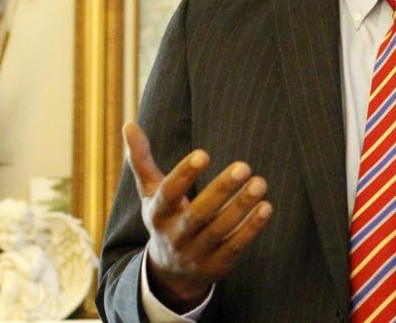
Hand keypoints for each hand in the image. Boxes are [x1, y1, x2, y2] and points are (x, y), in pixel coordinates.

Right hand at [123, 122, 272, 310]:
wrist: (171, 272)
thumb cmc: (166, 218)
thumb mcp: (151, 193)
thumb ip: (142, 160)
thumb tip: (129, 123)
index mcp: (157, 214)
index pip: (168, 194)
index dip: (184, 175)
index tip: (203, 153)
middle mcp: (175, 235)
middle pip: (197, 214)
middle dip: (221, 190)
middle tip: (244, 166)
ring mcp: (196, 253)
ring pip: (220, 230)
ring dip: (241, 206)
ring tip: (260, 182)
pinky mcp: (217, 265)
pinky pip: (235, 246)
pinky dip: (251, 228)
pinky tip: (266, 207)